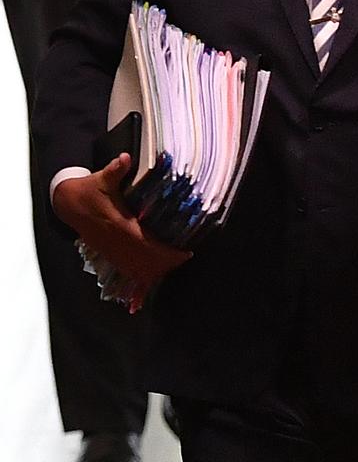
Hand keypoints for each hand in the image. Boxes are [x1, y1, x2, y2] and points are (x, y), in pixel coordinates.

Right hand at [53, 153, 191, 301]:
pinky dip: (132, 286)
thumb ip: (115, 170)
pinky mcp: (108, 254)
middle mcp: (117, 242)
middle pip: (146, 262)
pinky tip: (136, 303)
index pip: (148, 244)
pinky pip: (123, 273)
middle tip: (184, 258)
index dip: (167, 252)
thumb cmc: (89, 189)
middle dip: (166, 263)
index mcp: (120, 226)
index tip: (185, 252)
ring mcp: (112, 251)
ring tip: (172, 268)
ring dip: (155, 273)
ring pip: (136, 270)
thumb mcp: (102, 178)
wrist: (68, 204)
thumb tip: (124, 158)